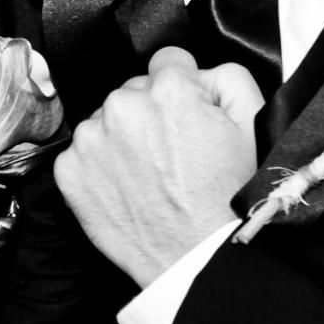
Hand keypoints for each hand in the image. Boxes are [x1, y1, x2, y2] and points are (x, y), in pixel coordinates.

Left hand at [54, 47, 263, 287]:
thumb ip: (228, 78)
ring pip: (107, 120)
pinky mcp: (69, 171)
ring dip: (122, 137)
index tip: (186, 115)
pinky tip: (126, 187)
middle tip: (172, 153)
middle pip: (135, 91)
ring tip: (149, 174)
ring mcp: (92, 138)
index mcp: (169, 89)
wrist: (197, 260)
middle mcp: (124, 105)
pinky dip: (99, 165)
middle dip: (151, 113)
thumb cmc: (227, 199)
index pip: (169, 62)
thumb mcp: (253, 123)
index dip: (183, 89)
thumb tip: (200, 70)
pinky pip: (82, 151)